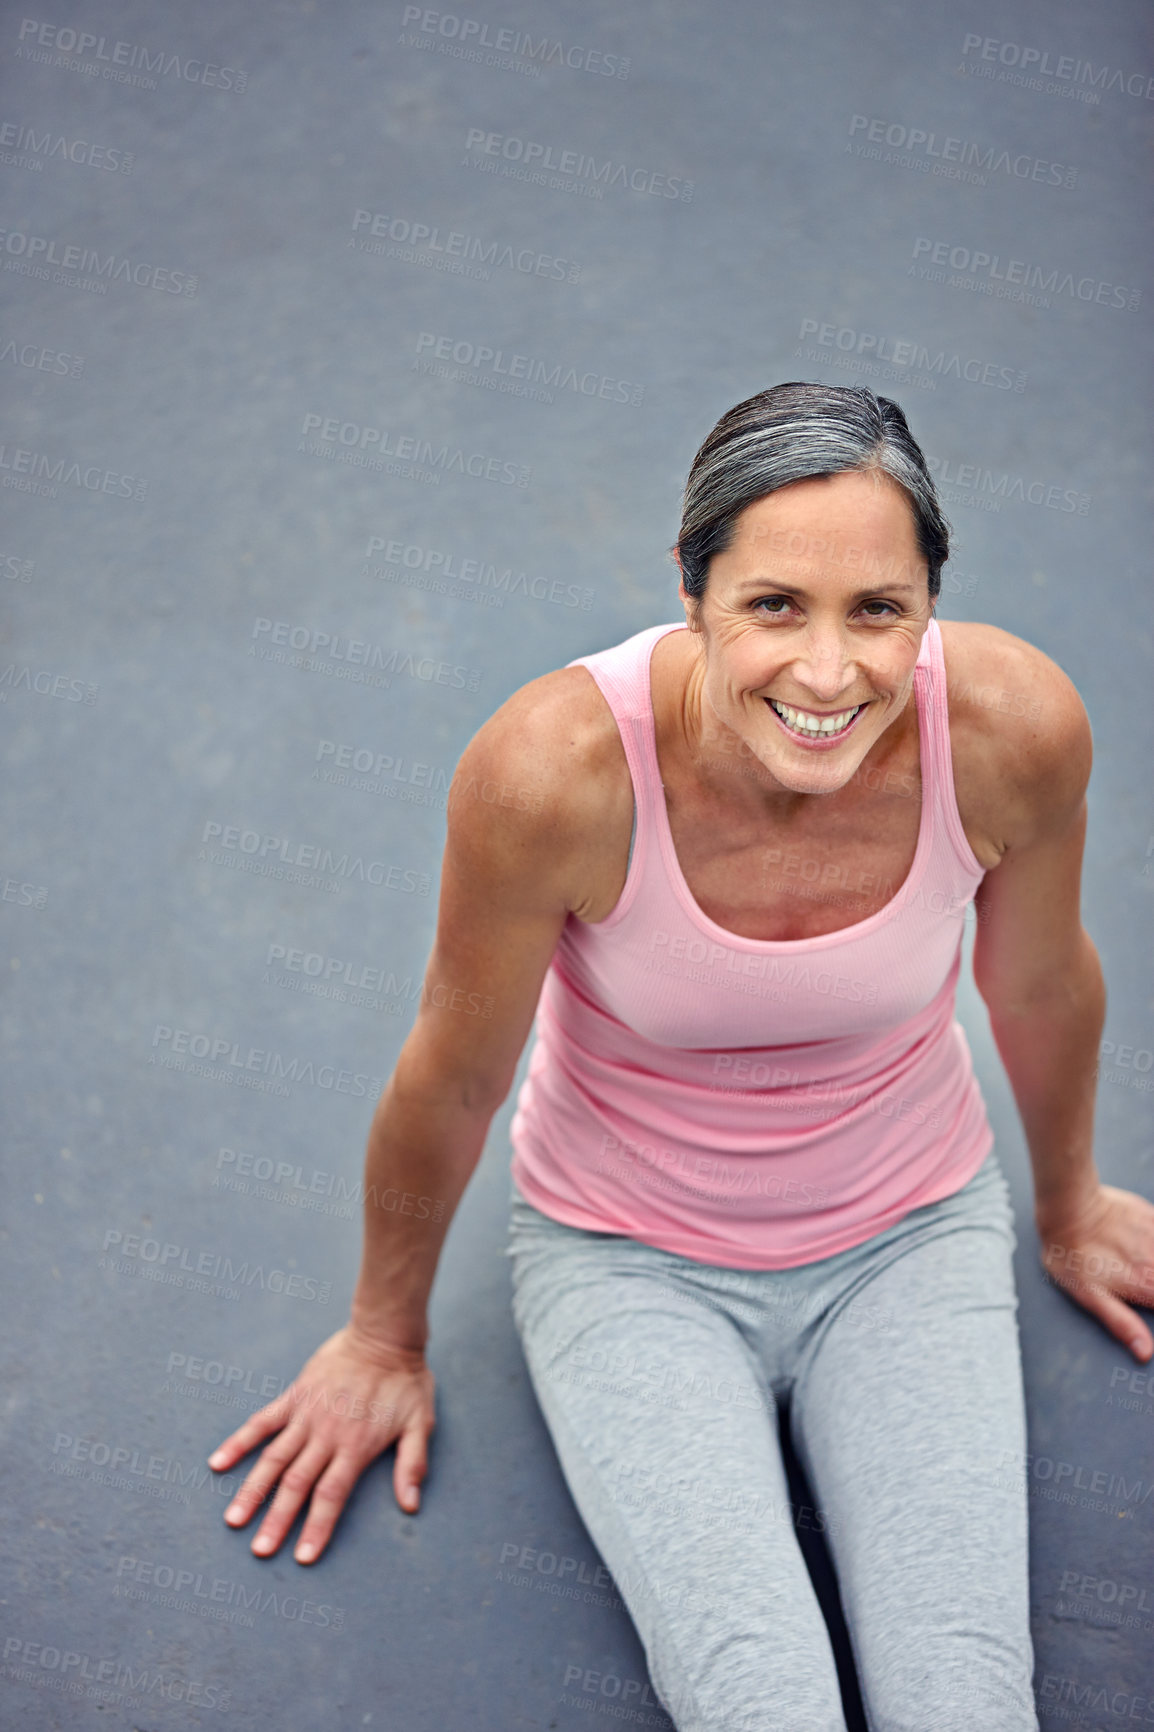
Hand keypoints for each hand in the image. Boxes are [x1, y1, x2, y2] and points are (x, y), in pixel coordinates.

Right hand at [207, 1325, 435, 1562]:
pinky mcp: (294, 1397)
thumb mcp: (420, 1422)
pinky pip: (262, 1422)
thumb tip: (411, 1506)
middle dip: (277, 1520)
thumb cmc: (405, 1381)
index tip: (301, 1558)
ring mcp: (306, 1415)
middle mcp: (326, 1435)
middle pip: (296, 1484)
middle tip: (260, 1551)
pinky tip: (218, 1462)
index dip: (317, 1527)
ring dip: (253, 1490)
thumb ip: (412, 1465)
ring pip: (273, 1459)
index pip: (331, 1496)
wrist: (384, 1335)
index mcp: (356, 1446)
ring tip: (234, 1520)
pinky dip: (239, 1442)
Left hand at [1038, 1184, 1153, 1360]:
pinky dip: (1153, 1244)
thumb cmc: (1072, 1253)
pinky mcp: (1152, 1217)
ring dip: (1153, 1264)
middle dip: (1153, 1286)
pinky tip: (1143, 1250)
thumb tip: (1144, 1351)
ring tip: (1139, 1269)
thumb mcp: (1090, 1297)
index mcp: (1148, 1286)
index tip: (1149, 1304)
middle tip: (1141, 1286)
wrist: (1068, 1209)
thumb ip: (1122, 1324)